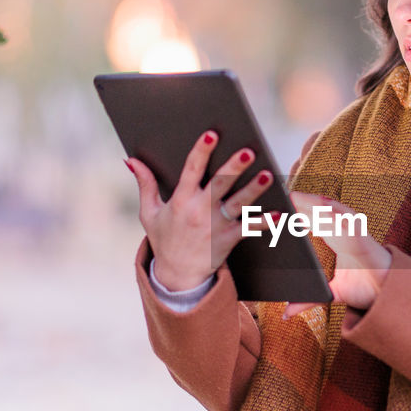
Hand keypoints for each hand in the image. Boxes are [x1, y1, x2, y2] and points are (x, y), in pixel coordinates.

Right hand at [128, 131, 273, 290]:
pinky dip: (265, 222)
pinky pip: (249, 229)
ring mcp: (216, 226)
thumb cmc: (164, 239)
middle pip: (219, 185)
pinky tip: (279, 213)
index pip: (191, 171)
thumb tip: (130, 159)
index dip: (201, 152)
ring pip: (238, 204)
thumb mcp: (149, 213)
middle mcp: (199, 211)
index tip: (211, 134)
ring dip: (254, 190)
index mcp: (180, 200)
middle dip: (234, 168)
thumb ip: (145, 184)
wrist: (177, 276)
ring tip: (268, 175)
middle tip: (249, 152)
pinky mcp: (229, 239)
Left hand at [284, 192, 390, 318]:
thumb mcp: (332, 294)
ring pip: (332, 211)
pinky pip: (348, 222)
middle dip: (300, 202)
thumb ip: (310, 300)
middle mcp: (344, 232)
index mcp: (336, 239)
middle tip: (278, 195)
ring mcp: (355, 233)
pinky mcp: (364, 239)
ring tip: (293, 196)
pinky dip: (334, 213)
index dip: (296, 212)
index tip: (277, 207)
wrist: (389, 296)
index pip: (313, 220)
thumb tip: (287, 313)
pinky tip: (319, 208)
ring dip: (313, 203)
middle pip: (319, 211)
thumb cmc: (366, 289)